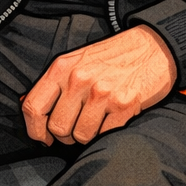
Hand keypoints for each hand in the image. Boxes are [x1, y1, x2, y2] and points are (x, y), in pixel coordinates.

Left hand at [22, 26, 176, 144]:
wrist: (153, 47)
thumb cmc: (114, 56)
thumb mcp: (77, 60)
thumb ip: (55, 83)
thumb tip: (31, 106)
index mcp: (63, 67)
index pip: (33, 106)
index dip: (35, 130)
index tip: (44, 137)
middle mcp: (79, 79)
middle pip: (58, 128)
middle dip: (67, 135)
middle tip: (79, 127)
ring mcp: (102, 92)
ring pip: (81, 136)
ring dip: (89, 135)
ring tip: (99, 120)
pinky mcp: (123, 105)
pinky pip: (105, 136)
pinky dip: (108, 134)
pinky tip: (114, 119)